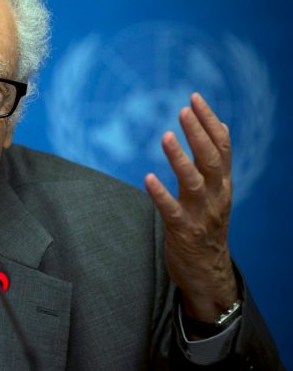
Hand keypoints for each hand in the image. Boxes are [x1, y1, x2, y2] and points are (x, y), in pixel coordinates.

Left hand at [144, 93, 237, 323]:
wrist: (208, 272)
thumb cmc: (207, 224)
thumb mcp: (217, 190)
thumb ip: (216, 160)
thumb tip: (219, 123)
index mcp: (223, 183)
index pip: (222, 146)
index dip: (209, 121)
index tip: (194, 97)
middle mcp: (216, 195)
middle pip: (211, 159)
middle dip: (197, 132)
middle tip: (183, 109)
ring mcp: (201, 214)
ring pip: (194, 181)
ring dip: (179, 158)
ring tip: (165, 136)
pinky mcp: (184, 231)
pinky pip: (172, 210)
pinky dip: (160, 194)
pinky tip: (148, 178)